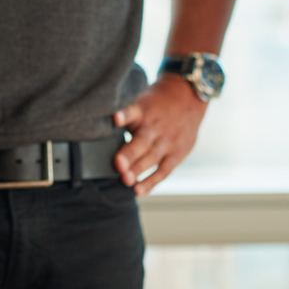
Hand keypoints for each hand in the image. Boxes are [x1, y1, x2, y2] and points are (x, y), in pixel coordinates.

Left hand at [112, 74, 205, 193]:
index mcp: (144, 111)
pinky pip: (164, 170)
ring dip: (138, 170)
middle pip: (142, 141)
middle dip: (129, 154)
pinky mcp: (177, 154)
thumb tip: (99, 132)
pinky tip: (139, 190)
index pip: (133, 111)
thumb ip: (126, 118)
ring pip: (152, 157)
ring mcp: (167, 141)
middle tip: (118, 165)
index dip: (123, 115)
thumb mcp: (143, 103)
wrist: (189, 98)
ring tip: (125, 180)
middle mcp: (155, 127)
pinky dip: (151, 181)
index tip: (114, 119)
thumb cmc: (156, 106)